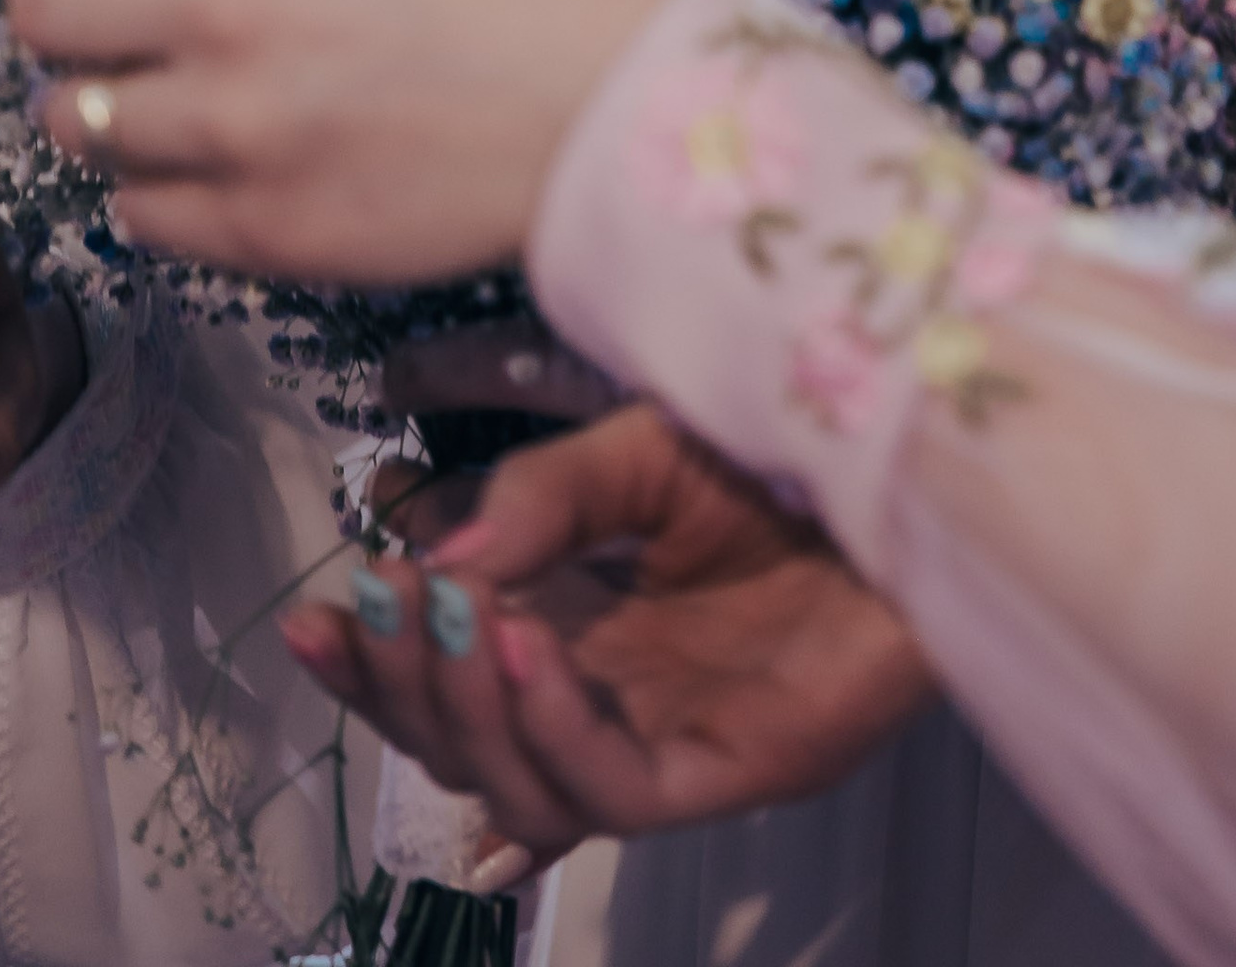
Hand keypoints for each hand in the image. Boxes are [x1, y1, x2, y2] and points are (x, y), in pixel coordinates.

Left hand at [9, 0, 680, 284]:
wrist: (627, 104)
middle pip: (41, 14)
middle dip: (83, 25)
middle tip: (138, 42)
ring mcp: (227, 119)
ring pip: (73, 123)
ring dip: (121, 118)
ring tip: (196, 115)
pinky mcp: (254, 228)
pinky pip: (137, 217)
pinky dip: (173, 199)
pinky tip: (242, 176)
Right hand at [282, 405, 935, 873]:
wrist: (924, 455)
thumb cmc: (796, 447)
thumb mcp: (640, 446)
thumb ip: (540, 500)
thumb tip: (436, 564)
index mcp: (585, 625)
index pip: (451, 678)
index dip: (375, 660)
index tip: (311, 613)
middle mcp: (616, 698)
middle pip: (466, 744)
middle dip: (403, 684)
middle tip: (376, 603)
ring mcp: (674, 742)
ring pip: (522, 784)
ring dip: (466, 706)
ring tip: (451, 612)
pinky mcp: (736, 772)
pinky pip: (613, 789)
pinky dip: (553, 728)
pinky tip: (530, 650)